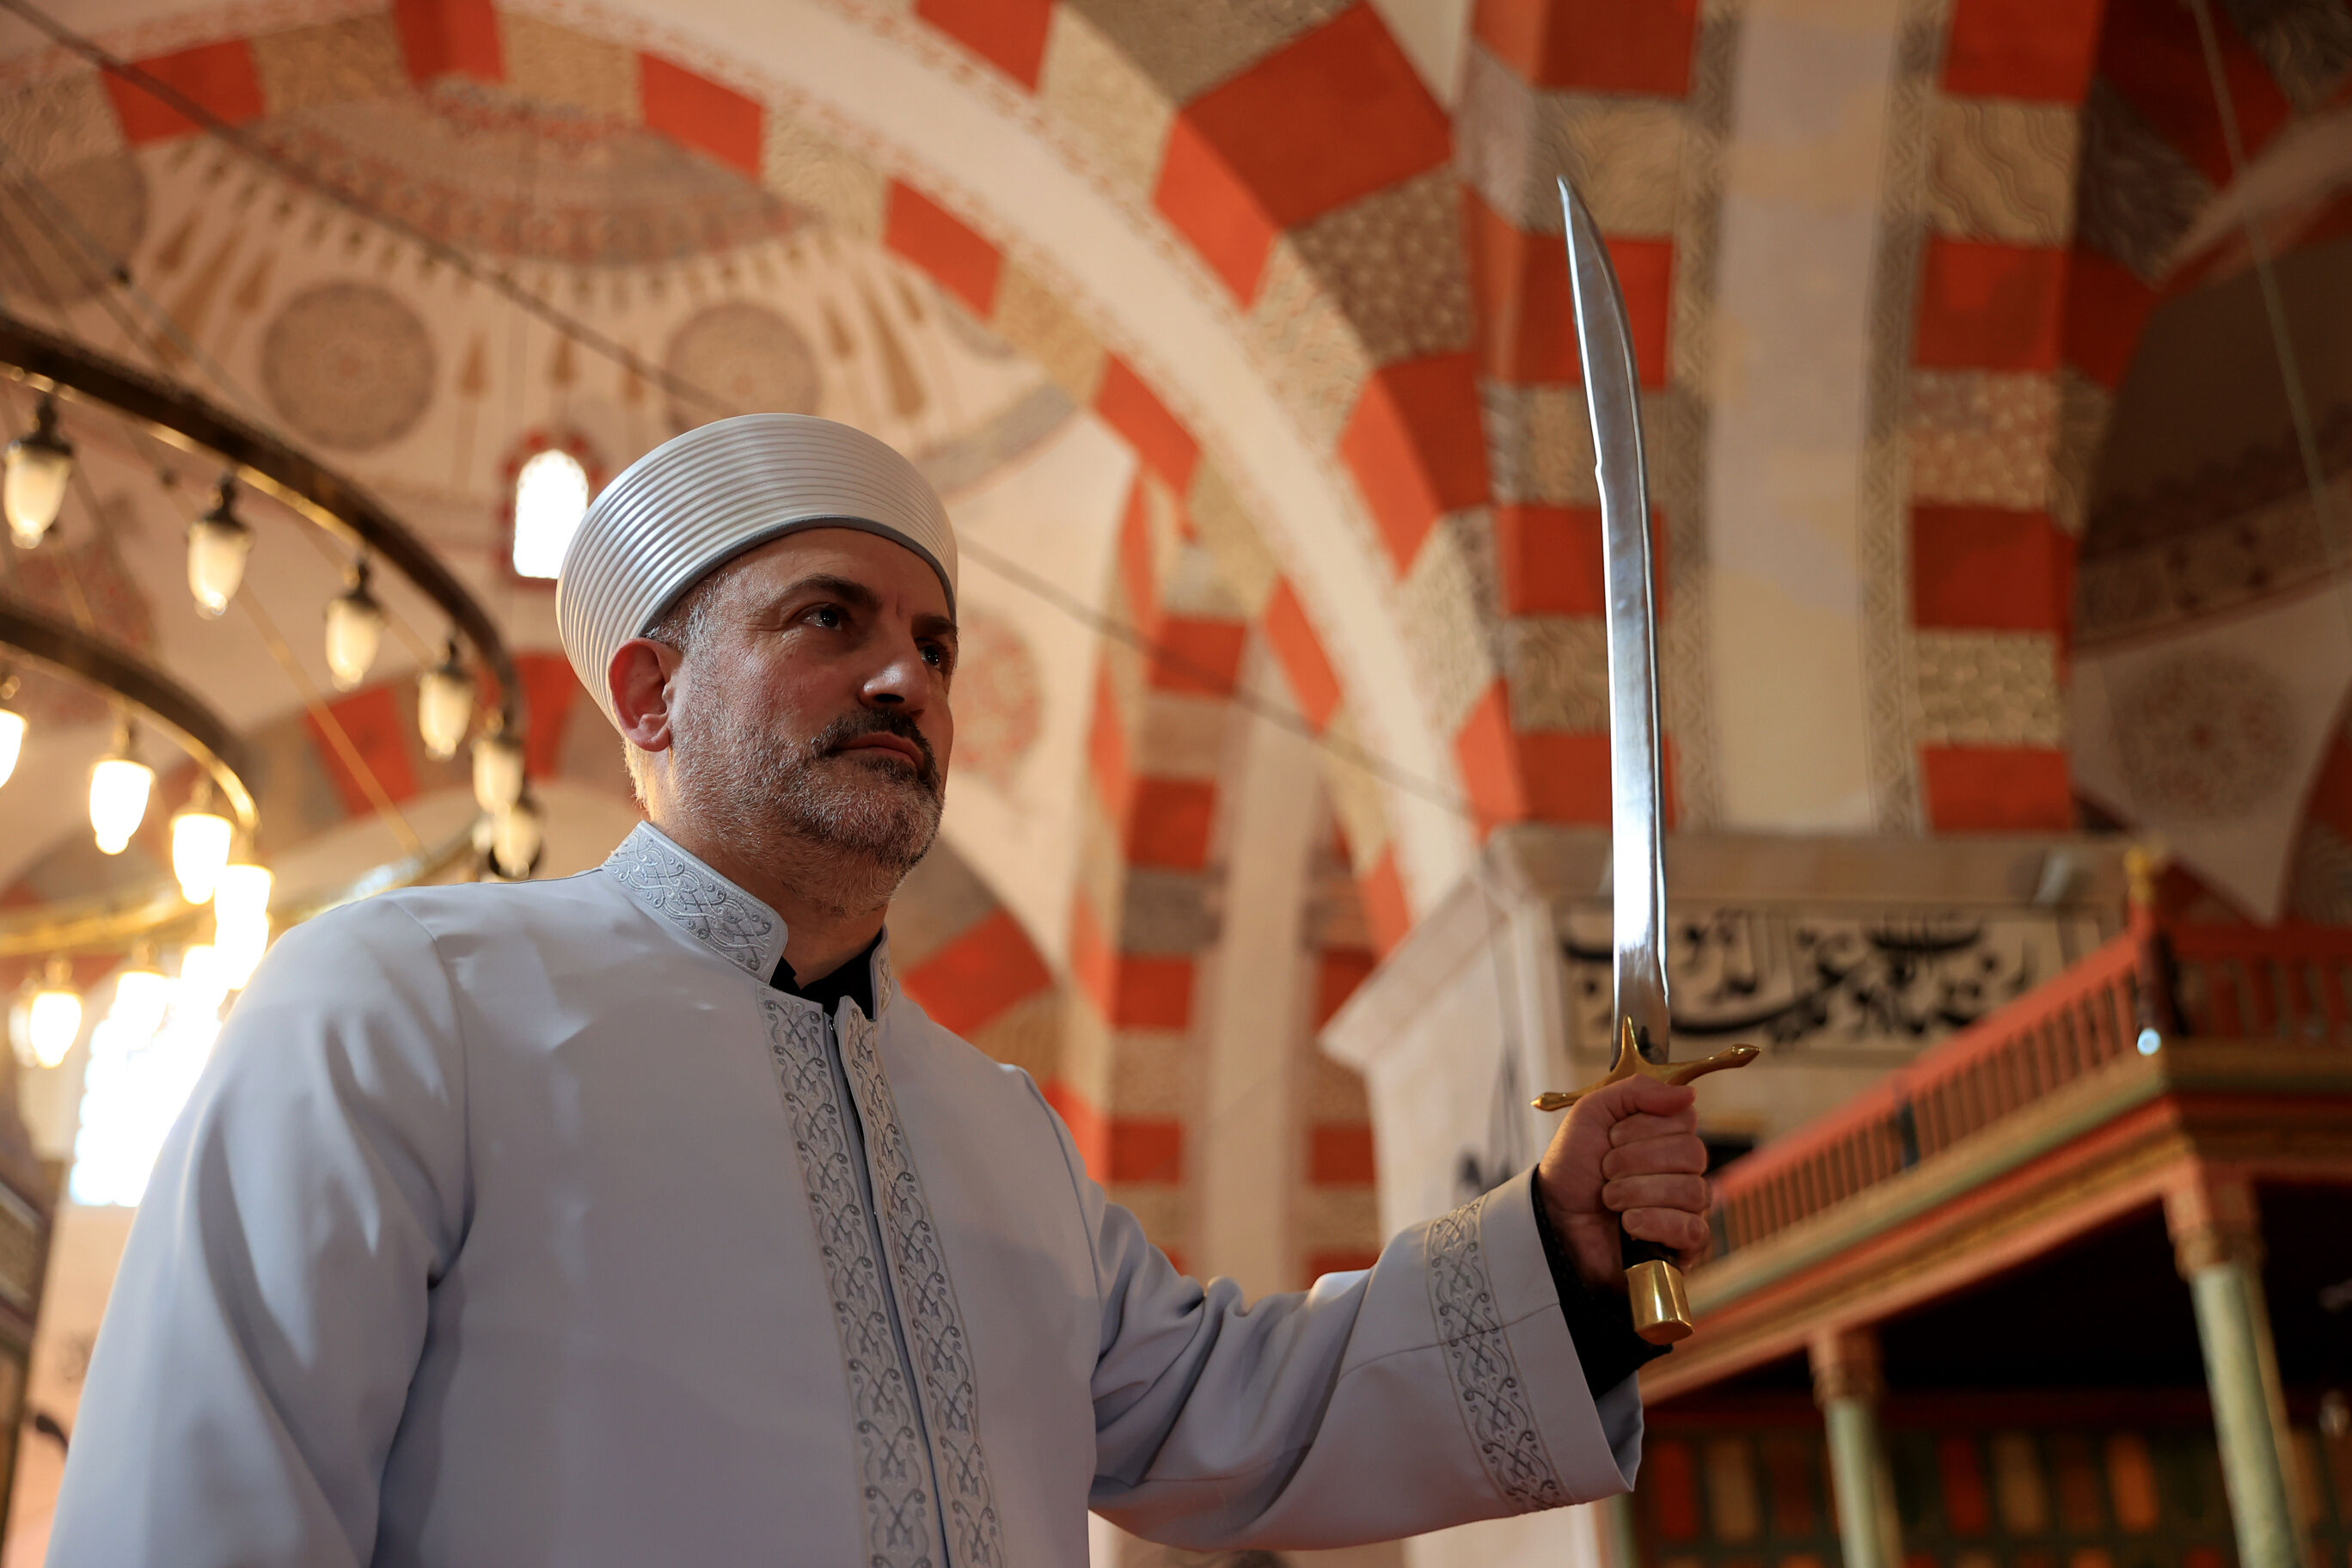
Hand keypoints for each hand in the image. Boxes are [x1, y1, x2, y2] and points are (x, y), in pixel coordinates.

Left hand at [1536, 1075, 1710, 1292]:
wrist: (1553, 1218)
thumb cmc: (1573, 1168)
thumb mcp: (1592, 1113)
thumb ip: (1637, 1091)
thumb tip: (1688, 1094)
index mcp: (1666, 1136)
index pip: (1686, 1119)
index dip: (1644, 1128)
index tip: (1612, 1137)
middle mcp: (1683, 1170)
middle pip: (1692, 1154)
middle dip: (1635, 1161)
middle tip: (1606, 1170)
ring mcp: (1687, 1209)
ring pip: (1692, 1191)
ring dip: (1637, 1193)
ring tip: (1610, 1199)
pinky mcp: (1683, 1246)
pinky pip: (1693, 1230)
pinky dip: (1653, 1223)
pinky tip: (1628, 1224)